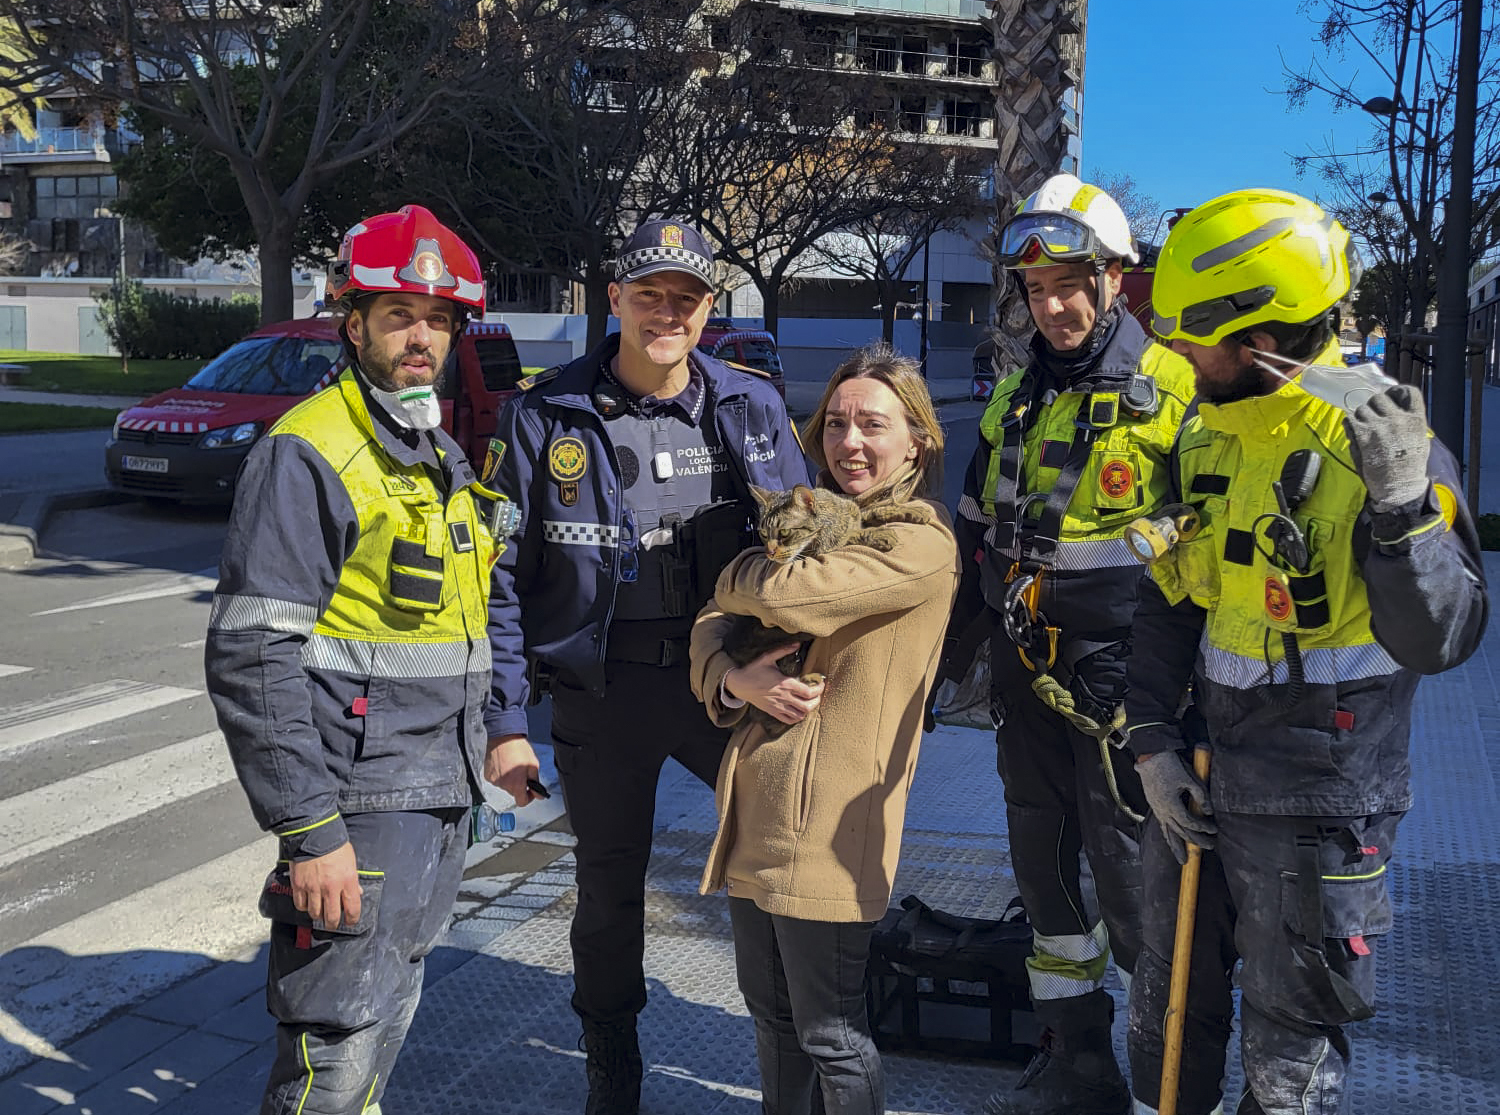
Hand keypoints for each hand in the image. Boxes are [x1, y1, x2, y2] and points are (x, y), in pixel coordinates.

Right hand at [289, 841, 361, 930]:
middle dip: (333, 924)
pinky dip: (304, 907)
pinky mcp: (299, 886)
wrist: (313, 834)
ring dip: (318, 915)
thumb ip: (353, 879)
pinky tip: (308, 902)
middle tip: (332, 923)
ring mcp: (313, 888)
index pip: (352, 908)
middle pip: (331, 917)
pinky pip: (301, 905)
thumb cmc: (335, 845)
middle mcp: (331, 888)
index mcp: (347, 880)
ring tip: (320, 912)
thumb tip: (356, 893)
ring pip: (315, 913)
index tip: (351, 921)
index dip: (352, 919)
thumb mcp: (351, 860)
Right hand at [484, 734, 542, 804]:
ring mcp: (494, 780)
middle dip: (519, 784)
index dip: (528, 798)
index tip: (531, 791)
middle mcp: (503, 784)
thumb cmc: (518, 748)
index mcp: (516, 784)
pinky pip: (497, 780)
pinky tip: (504, 765)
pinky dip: (501, 775)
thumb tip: (539, 795)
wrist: (503, 737)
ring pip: (505, 786)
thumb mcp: (533, 765)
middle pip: (513, 792)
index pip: (522, 802)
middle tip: (522, 771)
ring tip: (512, 765)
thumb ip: (536, 782)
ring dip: (510, 779)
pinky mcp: (487, 775)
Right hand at [726, 643, 824, 725]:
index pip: (809, 692)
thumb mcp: (768, 657)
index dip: (819, 689)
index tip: (821, 683)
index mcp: (785, 684)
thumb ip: (784, 650)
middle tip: (818, 694)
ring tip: (810, 702)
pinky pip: (788, 720)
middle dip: (817, 701)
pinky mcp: (772, 712)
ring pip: (800, 715)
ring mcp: (778, 706)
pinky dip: (797, 717)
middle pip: (807, 706)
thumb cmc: (753, 670)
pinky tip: (798, 710)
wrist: (738, 684)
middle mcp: (784, 697)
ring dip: (808, 710)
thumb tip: (798, 643)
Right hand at [1136, 750, 1215, 865]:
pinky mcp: (1154, 806)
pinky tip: (1170, 840)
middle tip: (1209, 847)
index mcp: (1172, 805)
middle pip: (1180, 832)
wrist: (1150, 756)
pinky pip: (1161, 825)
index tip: (1214, 829)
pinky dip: (1167, 835)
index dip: (1204, 828)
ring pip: (1167, 832)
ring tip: (1183, 860)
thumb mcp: (1190, 779)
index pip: (1191, 823)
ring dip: (1176, 847)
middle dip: (1195, 841)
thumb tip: (1208, 811)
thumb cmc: (1171, 765)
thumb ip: (1201, 797)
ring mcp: (1157, 809)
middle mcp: (1163, 811)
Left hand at [1345, 384, 1430, 510]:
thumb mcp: (1419, 440)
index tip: (1390, 396)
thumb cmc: (1409, 467)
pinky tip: (1354, 432)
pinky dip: (1349, 424)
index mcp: (1416, 420)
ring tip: (1364, 428)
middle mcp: (1397, 419)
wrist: (1399, 488)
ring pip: (1362, 408)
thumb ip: (1407, 422)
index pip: (1409, 392)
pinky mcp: (1363, 436)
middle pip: (1379, 397)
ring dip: (1360, 416)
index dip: (1396, 391)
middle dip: (1373, 405)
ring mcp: (1379, 427)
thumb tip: (1391, 409)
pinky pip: (1350, 420)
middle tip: (1373, 416)